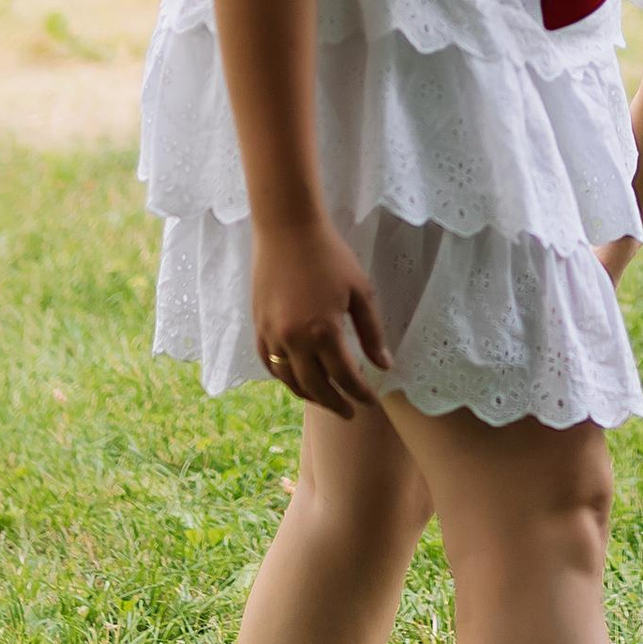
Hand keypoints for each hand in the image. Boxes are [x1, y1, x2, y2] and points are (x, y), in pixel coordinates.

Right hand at [250, 216, 392, 414]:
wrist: (287, 230)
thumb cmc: (330, 256)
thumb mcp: (360, 291)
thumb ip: (372, 332)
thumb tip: (384, 365)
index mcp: (323, 331)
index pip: (345, 377)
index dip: (360, 393)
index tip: (371, 402)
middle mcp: (294, 340)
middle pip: (316, 387)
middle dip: (335, 403)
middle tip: (350, 413)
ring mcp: (272, 336)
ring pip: (290, 381)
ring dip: (309, 396)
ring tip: (326, 400)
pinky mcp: (258, 328)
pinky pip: (270, 365)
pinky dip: (284, 378)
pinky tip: (298, 380)